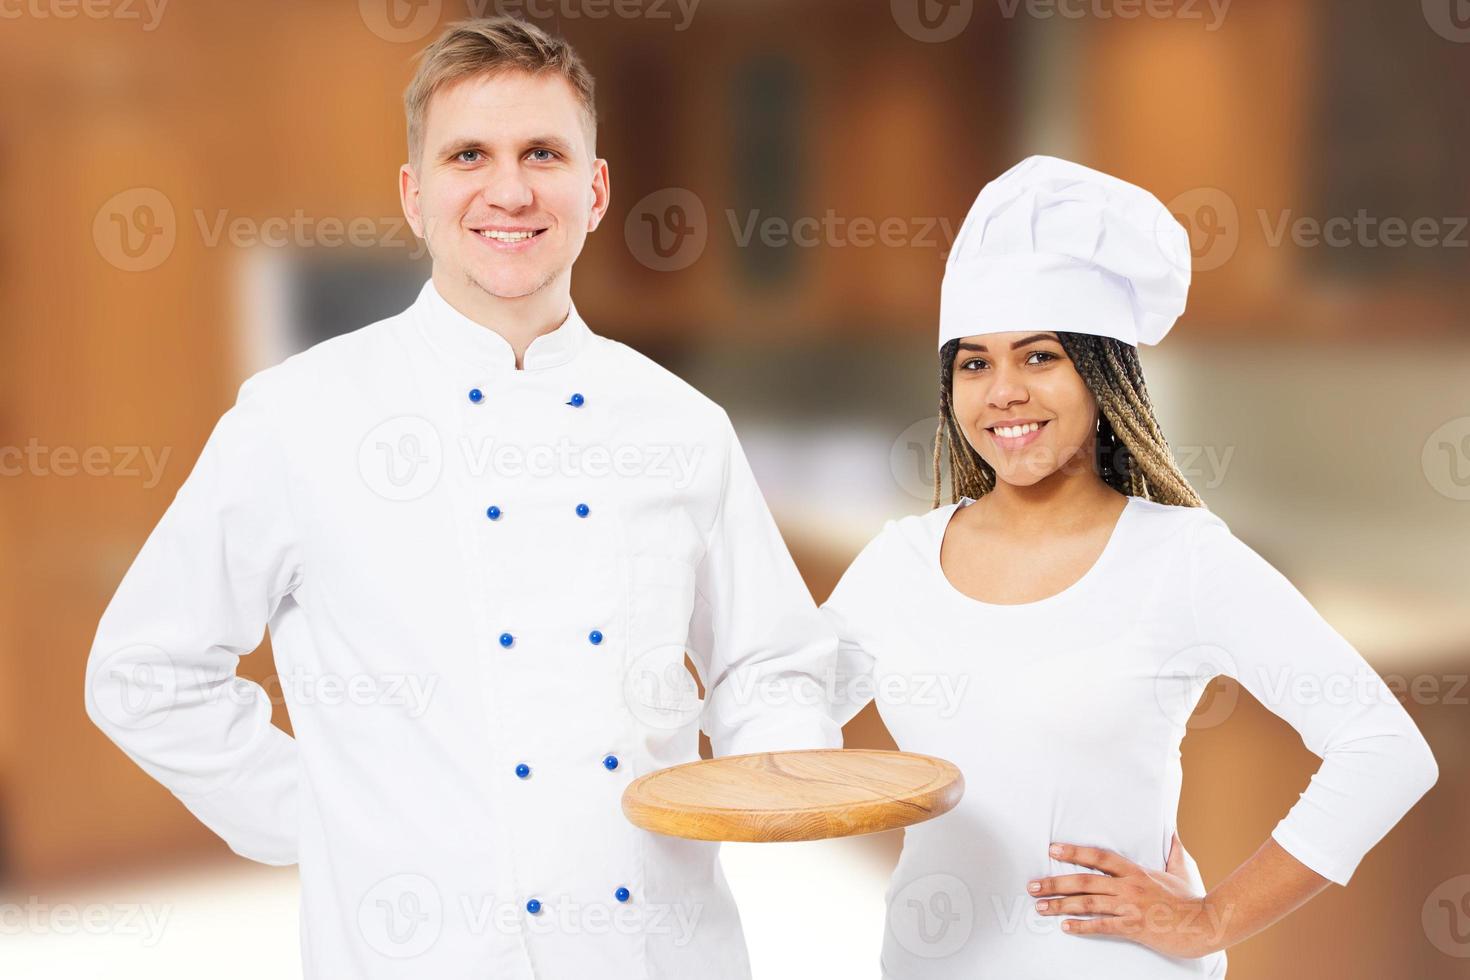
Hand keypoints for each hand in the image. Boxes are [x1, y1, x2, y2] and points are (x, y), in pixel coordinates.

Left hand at [1027, 834, 1222, 958]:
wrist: (1207, 923)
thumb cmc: (1194, 898)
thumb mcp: (1183, 868)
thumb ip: (1172, 850)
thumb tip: (1171, 832)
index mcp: (1137, 871)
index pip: (1099, 857)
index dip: (1074, 851)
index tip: (1052, 849)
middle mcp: (1129, 887)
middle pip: (1085, 881)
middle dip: (1055, 882)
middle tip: (1032, 885)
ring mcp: (1130, 907)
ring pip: (1088, 904)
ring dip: (1060, 905)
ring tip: (1040, 907)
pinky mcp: (1134, 928)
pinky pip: (1102, 926)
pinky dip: (1082, 926)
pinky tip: (1066, 927)